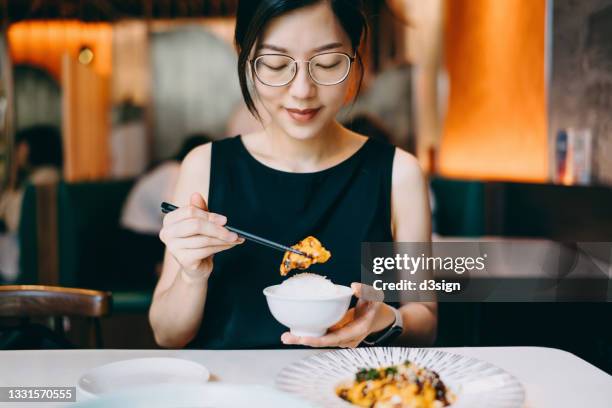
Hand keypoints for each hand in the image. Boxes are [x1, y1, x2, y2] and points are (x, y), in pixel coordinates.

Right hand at [159, 192, 243, 278]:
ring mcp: (173, 248)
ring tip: (235, 238)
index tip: (225, 220)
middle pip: (196, 225)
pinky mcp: (183, 260)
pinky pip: (206, 250)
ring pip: (204, 239)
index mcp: (170, 220)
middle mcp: (167, 233)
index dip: (209, 215)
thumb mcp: (200, 222)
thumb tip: (196, 195)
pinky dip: (221, 247)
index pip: (190, 211)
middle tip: (233, 231)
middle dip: (217, 228)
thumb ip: (199, 209)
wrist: (196, 266)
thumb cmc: (198, 240)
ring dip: (223, 239)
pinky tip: (229, 245)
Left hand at [281, 283, 396, 347]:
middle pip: (322, 342)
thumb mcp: (375, 297)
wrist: (379, 318)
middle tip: (286, 337)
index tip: (304, 339)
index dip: (318, 340)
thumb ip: (366, 290)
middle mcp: (346, 338)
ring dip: (302, 338)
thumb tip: (353, 286)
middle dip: (304, 340)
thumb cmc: (375, 307)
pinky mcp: (335, 333)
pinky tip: (293, 330)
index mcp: (355, 331)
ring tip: (285, 336)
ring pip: (319, 340)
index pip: (334, 338)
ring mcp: (340, 338)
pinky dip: (308, 333)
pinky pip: (320, 335)